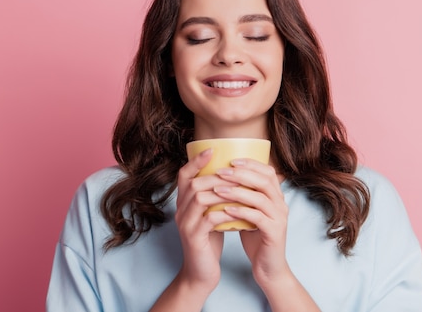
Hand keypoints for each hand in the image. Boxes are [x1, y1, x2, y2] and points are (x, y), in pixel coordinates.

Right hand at [174, 149, 237, 292]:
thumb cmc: (210, 240)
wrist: (201, 273)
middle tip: (235, 173)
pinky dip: (224, 213)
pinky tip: (237, 212)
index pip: (184, 175)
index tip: (211, 149)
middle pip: (193, 183)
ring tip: (240, 190)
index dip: (196, 161)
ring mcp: (185, 224)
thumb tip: (234, 175)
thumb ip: (216, 197)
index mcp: (184, 203)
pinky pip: (208, 219)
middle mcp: (180, 211)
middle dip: (216, 176)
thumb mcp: (211, 214)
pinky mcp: (193, 238)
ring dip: (222, 192)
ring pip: (199, 198)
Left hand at [214, 159, 290, 286]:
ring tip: (218, 190)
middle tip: (220, 172)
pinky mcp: (274, 233)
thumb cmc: (256, 238)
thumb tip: (223, 178)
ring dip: (238, 191)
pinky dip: (242, 211)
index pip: (268, 171)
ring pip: (260, 198)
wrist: (268, 267)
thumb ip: (244, 196)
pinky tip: (227, 210)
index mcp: (276, 196)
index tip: (230, 160)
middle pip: (264, 181)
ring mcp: (279, 218)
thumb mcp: (250, 212)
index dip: (250, 163)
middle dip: (241, 174)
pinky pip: (258, 217)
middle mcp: (281, 204)